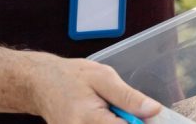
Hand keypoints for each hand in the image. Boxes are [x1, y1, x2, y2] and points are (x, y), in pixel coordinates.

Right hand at [27, 53, 161, 123]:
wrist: (40, 84)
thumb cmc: (72, 76)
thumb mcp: (103, 77)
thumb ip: (128, 97)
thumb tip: (154, 110)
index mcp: (88, 117)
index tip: (148, 118)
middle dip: (127, 123)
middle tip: (125, 111)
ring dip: (117, 123)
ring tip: (110, 111)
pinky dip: (107, 123)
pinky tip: (105, 116)